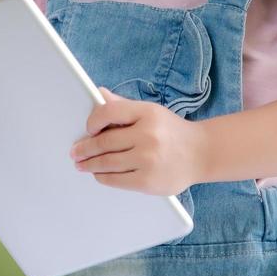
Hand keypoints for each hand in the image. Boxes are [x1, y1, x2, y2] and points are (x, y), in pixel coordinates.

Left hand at [68, 87, 203, 195]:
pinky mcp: (148, 181)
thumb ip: (124, 105)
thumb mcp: (151, 112)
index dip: (93, 121)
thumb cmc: (172, 131)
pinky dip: (103, 177)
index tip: (87, 129)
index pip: (109, 112)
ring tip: (81, 164)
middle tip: (75, 152)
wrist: (201, 153)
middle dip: (85, 148)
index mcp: (147, 113)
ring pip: (108, 163)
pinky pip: (117, 180)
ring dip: (90, 164)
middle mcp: (148, 135)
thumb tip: (99, 94)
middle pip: (105, 142)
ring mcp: (148, 159)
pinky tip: (99, 174)